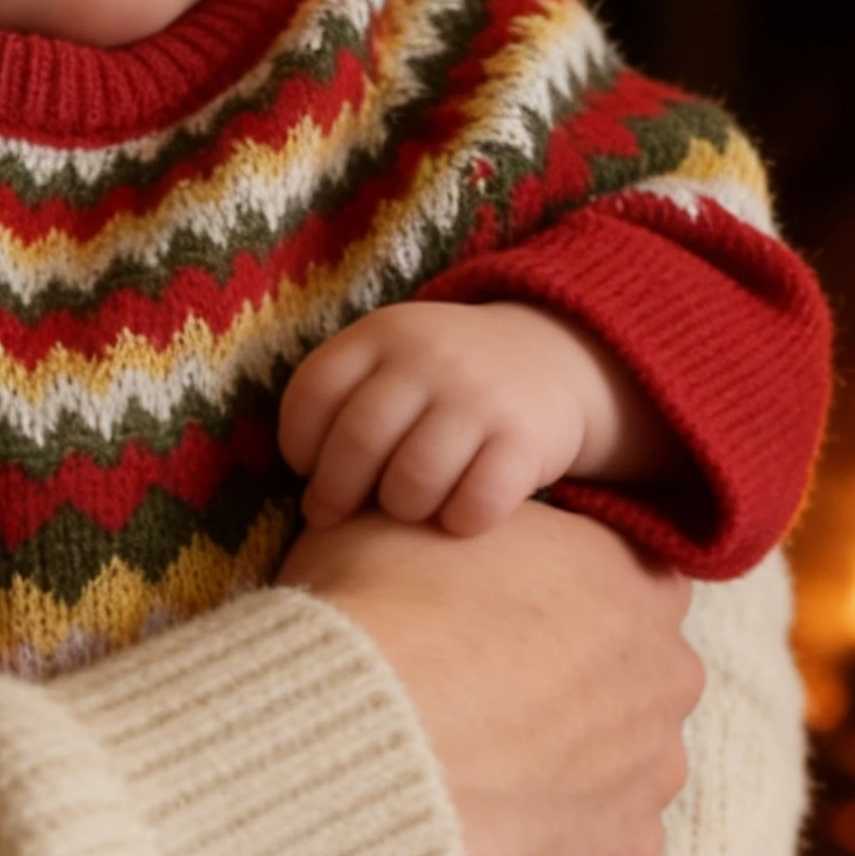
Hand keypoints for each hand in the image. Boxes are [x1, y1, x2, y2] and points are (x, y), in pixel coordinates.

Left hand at [280, 300, 646, 535]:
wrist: (556, 356)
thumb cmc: (445, 382)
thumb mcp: (392, 362)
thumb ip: (343, 404)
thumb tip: (307, 497)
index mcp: (383, 333)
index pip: (313, 393)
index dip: (299, 445)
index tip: (309, 469)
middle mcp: (429, 357)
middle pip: (358, 443)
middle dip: (337, 493)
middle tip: (338, 514)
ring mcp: (480, 397)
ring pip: (412, 483)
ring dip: (401, 509)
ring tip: (407, 505)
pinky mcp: (525, 440)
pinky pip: (473, 506)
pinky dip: (459, 522)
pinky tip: (459, 513)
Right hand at [280, 503, 696, 855]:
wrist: (365, 745)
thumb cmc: (380, 615)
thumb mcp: (393, 522)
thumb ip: (445, 520)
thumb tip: (422, 517)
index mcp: (626, 571)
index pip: (617, 576)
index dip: (555, 598)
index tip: (497, 617)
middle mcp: (665, 667)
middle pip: (630, 673)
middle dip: (571, 686)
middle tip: (481, 698)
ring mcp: (655, 766)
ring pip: (622, 762)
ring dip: (567, 767)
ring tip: (477, 770)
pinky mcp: (627, 852)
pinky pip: (600, 844)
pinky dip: (555, 841)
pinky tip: (490, 826)